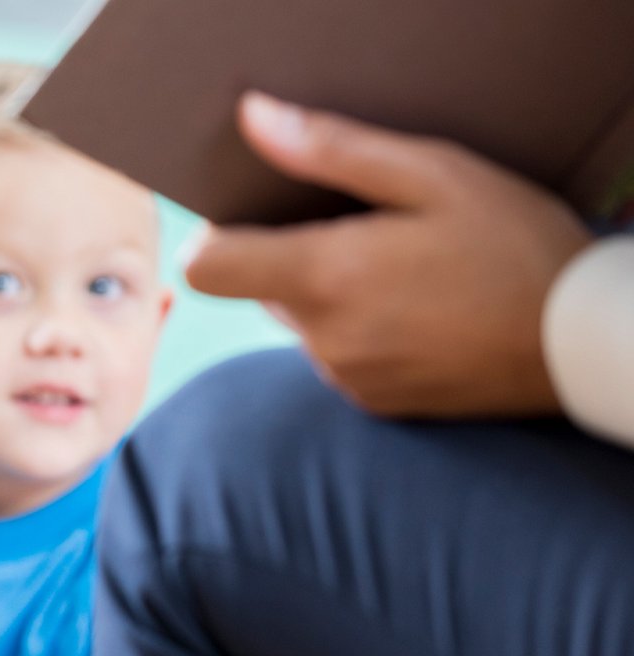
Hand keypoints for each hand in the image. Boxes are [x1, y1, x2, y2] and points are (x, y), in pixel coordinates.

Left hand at [185, 91, 593, 417]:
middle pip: (259, 287)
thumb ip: (332, 150)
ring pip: (302, 320)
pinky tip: (420, 310)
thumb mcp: (434, 175)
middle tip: (369, 232)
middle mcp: (322, 337)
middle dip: (295, 255)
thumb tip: (254, 120)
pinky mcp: (373, 402)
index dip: (218, 236)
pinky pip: (339, 353)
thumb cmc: (516, 246)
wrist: (580, 343)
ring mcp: (347, 375)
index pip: (206, 267)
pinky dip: (362, 328)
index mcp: (325, 278)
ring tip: (407, 271)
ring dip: (332, 293)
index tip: (258, 216)